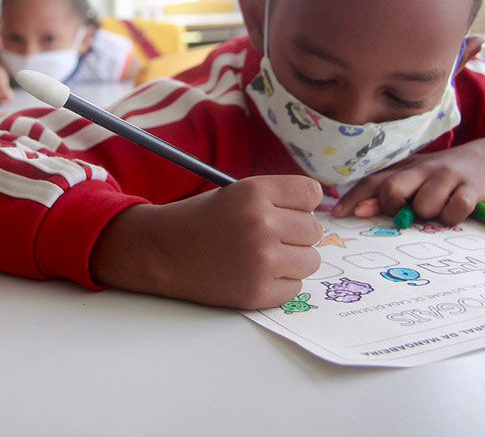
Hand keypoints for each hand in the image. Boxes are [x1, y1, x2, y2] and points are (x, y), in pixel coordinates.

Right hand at [90, 176, 323, 308]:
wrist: (161, 252)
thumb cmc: (202, 220)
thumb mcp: (238, 193)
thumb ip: (278, 199)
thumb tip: (323, 216)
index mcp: (255, 192)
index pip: (311, 193)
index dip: (299, 203)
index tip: (283, 210)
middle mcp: (261, 224)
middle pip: (314, 229)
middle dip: (295, 233)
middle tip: (267, 237)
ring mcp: (261, 261)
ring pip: (312, 260)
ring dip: (293, 260)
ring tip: (263, 256)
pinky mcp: (258, 292)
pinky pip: (296, 287)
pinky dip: (281, 283)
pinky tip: (254, 274)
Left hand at [331, 136, 484, 225]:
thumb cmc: (444, 176)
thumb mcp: (416, 179)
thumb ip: (390, 193)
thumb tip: (359, 210)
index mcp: (405, 168)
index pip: (373, 181)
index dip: (354, 197)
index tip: (338, 214)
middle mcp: (422, 169)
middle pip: (392, 189)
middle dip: (393, 206)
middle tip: (406, 213)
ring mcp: (447, 176)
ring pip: (424, 206)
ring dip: (430, 215)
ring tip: (440, 208)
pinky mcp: (471, 187)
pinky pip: (455, 211)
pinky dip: (454, 217)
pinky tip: (457, 209)